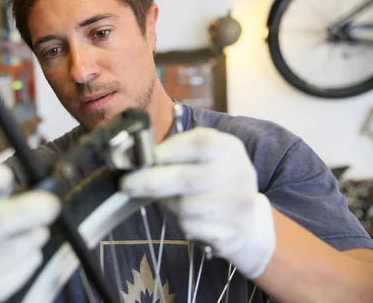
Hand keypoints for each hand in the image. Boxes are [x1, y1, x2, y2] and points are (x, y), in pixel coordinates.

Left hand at [120, 127, 275, 278]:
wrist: (246, 221)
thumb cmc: (210, 183)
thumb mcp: (200, 160)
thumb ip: (174, 155)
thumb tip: (136, 160)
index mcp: (228, 148)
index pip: (200, 142)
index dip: (169, 150)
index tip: (144, 158)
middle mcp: (239, 172)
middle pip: (186, 178)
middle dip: (149, 181)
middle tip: (126, 184)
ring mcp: (239, 203)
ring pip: (186, 205)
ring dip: (171, 204)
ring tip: (178, 200)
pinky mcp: (233, 231)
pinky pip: (192, 226)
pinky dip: (184, 224)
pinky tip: (193, 218)